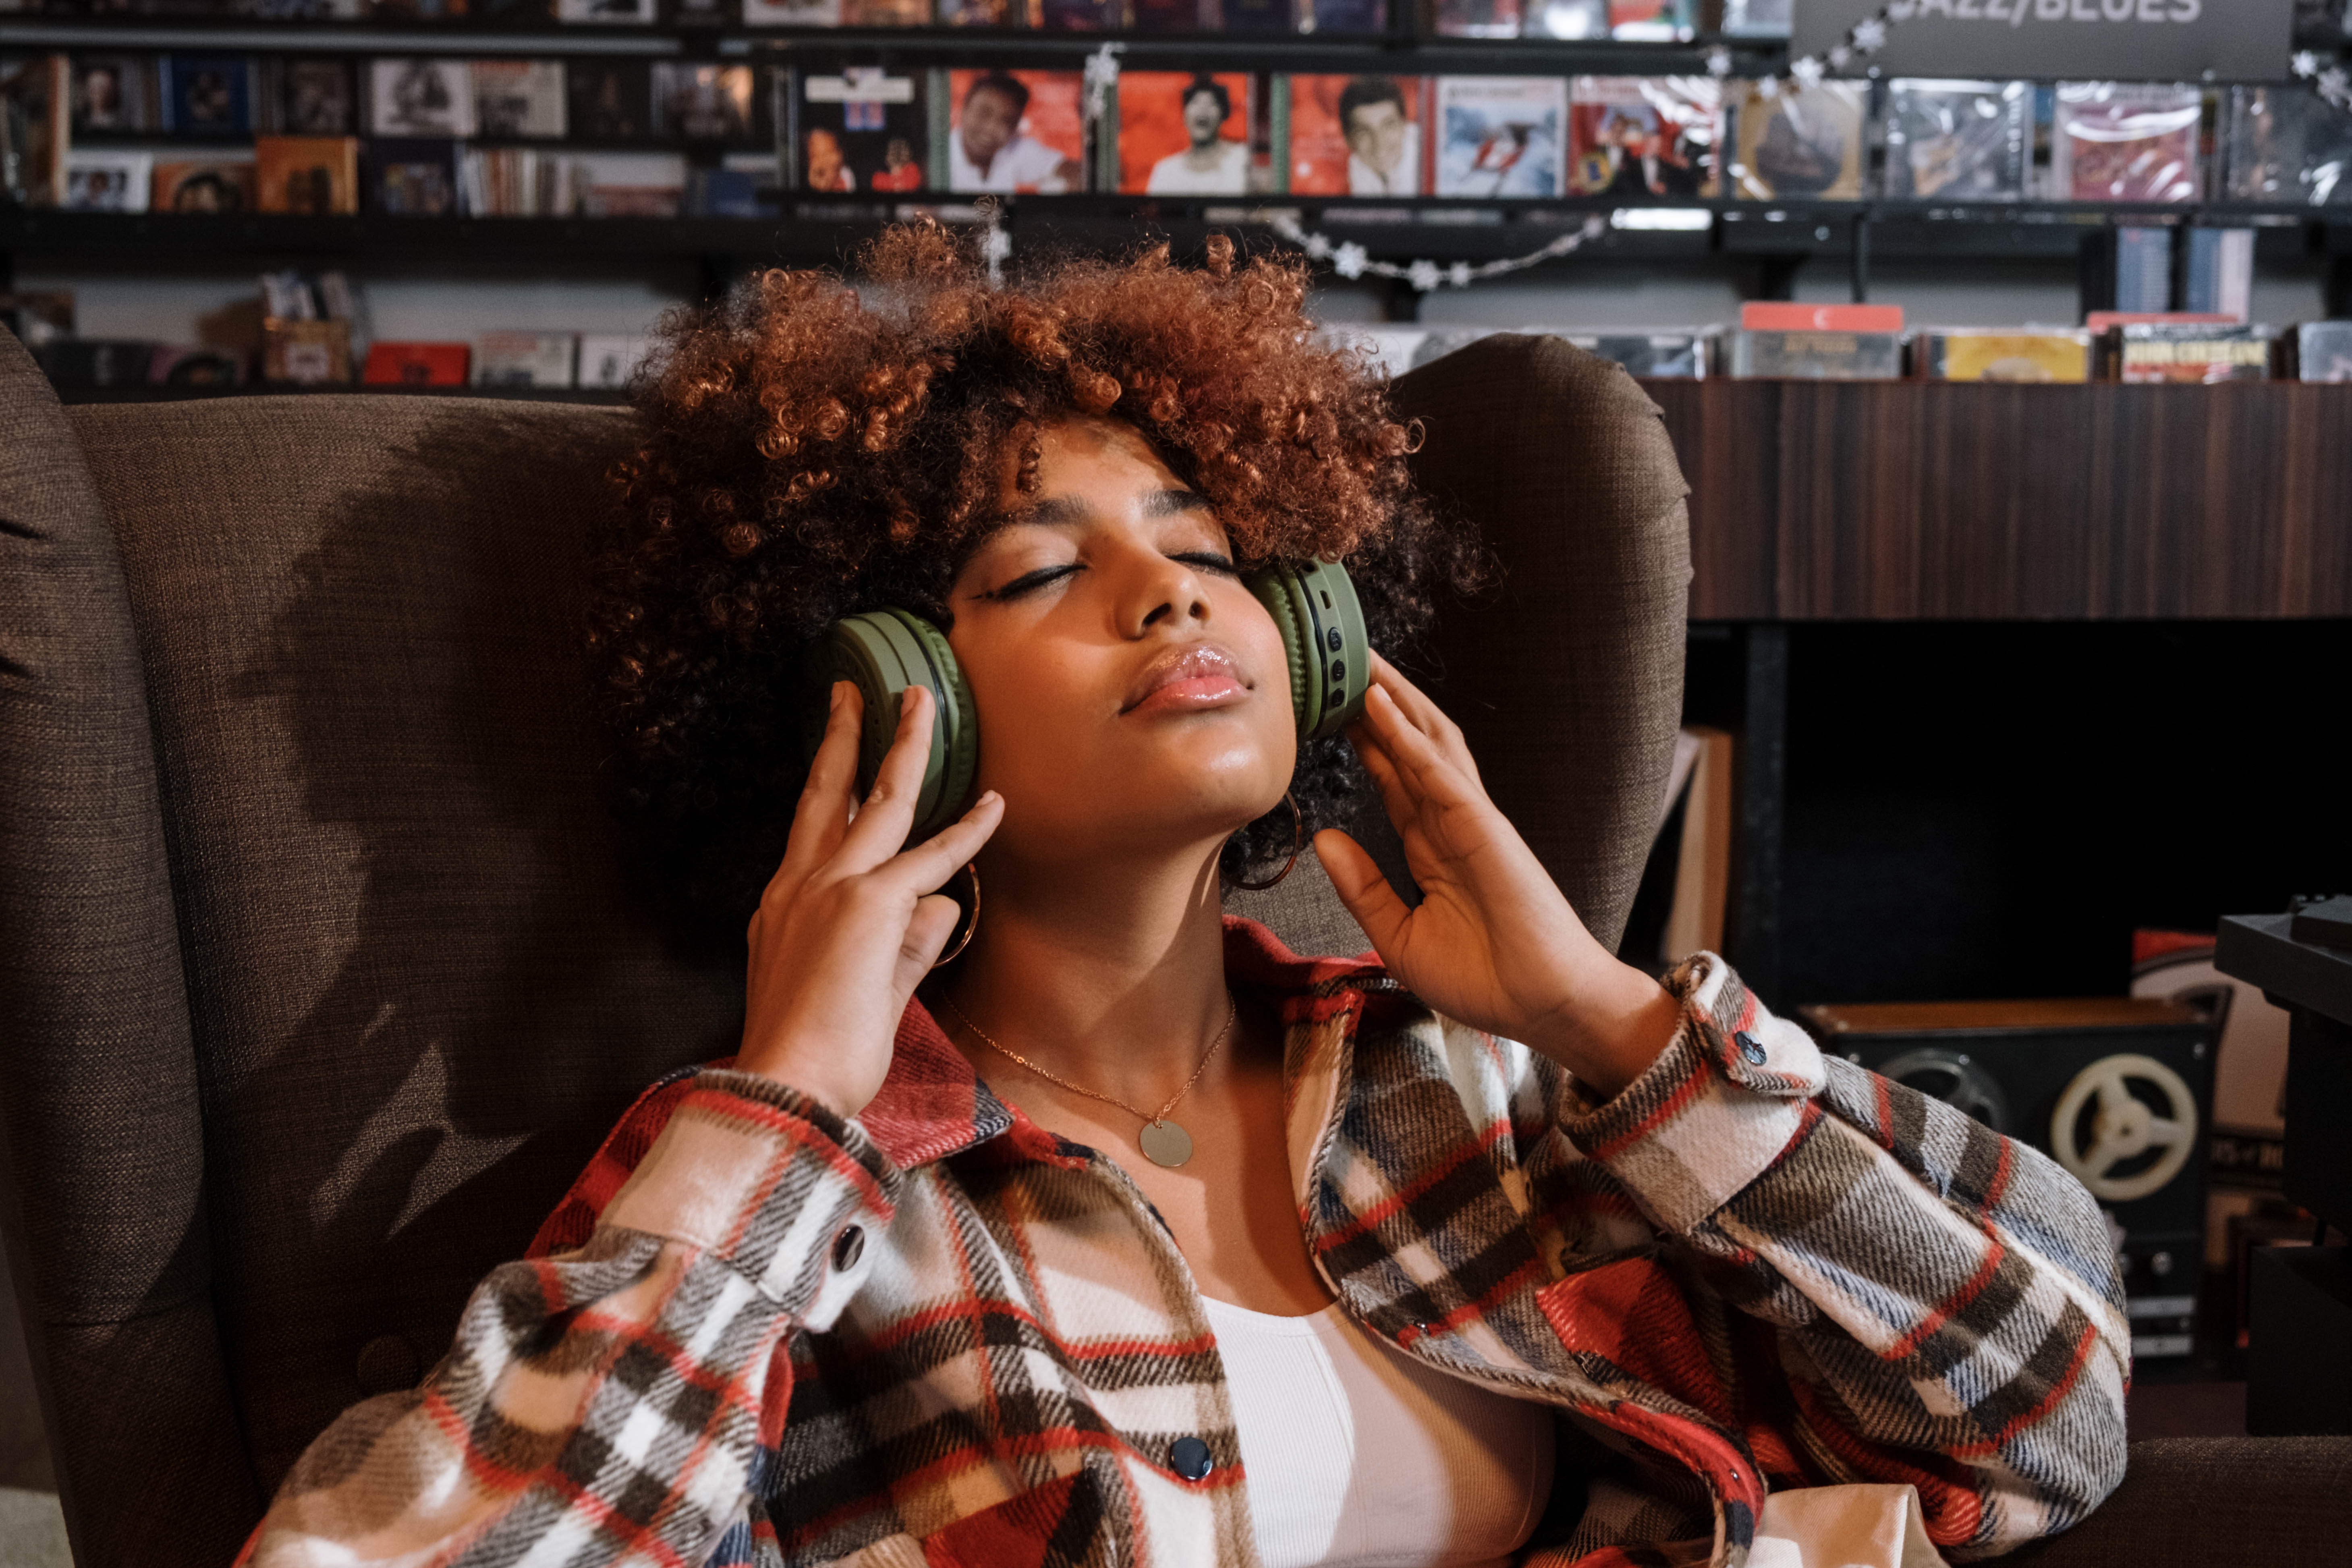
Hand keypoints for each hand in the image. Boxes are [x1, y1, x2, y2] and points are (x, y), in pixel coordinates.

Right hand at [737, 682, 1003, 1117]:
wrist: (789, 1088)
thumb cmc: (814, 1056)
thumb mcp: (857, 989)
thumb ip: (902, 945)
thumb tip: (942, 906)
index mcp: (782, 908)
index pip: (810, 833)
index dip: (828, 791)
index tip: (838, 760)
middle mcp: (799, 886)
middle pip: (826, 793)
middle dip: (842, 736)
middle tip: (851, 694)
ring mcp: (834, 889)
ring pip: (880, 799)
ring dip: (905, 745)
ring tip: (921, 702)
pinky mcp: (872, 905)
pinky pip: (933, 858)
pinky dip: (968, 830)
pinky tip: (994, 804)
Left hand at [1313, 655, 1681, 1098]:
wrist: (1542, 1006)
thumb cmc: (1483, 979)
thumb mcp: (1398, 936)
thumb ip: (1361, 887)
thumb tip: (1323, 839)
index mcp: (1432, 845)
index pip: (1389, 775)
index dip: (1359, 737)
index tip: (1323, 705)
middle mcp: (1450, 820)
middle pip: (1408, 742)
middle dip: (1374, 700)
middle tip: (1334, 656)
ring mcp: (1470, 818)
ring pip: (1426, 740)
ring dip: (1390, 697)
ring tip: (1353, 658)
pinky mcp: (1484, 827)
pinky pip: (1439, 772)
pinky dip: (1407, 735)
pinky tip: (1378, 704)